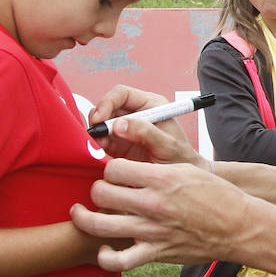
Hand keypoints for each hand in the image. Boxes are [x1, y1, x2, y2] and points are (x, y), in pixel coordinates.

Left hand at [70, 157, 252, 272]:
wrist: (239, 226)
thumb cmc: (215, 195)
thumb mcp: (187, 169)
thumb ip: (155, 166)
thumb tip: (129, 163)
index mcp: (161, 178)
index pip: (114, 167)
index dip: (109, 169)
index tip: (114, 173)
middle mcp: (153, 203)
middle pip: (101, 192)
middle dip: (97, 190)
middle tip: (103, 192)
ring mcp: (152, 230)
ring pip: (100, 225)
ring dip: (85, 219)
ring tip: (82, 214)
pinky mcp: (156, 253)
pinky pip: (119, 261)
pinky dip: (105, 258)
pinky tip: (103, 249)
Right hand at [89, 86, 203, 165]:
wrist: (179, 182)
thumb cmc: (180, 159)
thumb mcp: (168, 145)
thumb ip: (146, 132)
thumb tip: (120, 124)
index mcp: (151, 105)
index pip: (122, 94)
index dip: (107, 102)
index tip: (100, 118)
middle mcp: (136, 114)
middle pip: (107, 107)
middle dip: (98, 119)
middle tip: (95, 133)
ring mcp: (125, 130)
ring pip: (101, 124)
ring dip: (96, 133)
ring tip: (98, 145)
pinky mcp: (118, 145)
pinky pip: (100, 141)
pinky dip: (95, 145)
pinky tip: (99, 152)